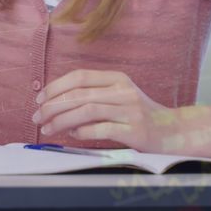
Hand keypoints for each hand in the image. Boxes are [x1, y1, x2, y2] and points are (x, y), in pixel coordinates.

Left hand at [33, 69, 172, 152]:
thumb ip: (91, 96)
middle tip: (37, 117)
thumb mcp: (118, 97)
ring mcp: (131, 110)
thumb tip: (57, 106)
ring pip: (87, 110)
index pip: (79, 76)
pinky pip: (101, 129)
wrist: (174, 131)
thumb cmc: (139, 114)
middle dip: (52, 106)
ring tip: (47, 128)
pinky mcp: (135, 131)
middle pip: (79, 94)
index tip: (39, 99)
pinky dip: (81, 132)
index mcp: (117, 78)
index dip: (55, 86)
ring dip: (61, 120)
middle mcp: (124, 91)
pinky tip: (72, 134)